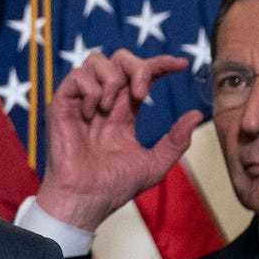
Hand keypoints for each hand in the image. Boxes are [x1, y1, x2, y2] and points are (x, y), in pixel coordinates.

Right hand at [35, 50, 202, 230]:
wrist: (87, 199)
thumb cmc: (114, 187)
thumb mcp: (155, 164)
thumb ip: (176, 141)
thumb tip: (196, 115)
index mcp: (123, 112)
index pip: (142, 74)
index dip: (161, 64)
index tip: (182, 65)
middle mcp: (102, 101)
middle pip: (120, 58)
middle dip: (137, 66)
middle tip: (141, 93)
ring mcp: (81, 101)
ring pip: (97, 60)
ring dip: (112, 79)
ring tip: (109, 107)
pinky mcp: (62, 105)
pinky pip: (77, 76)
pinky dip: (91, 90)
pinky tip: (91, 113)